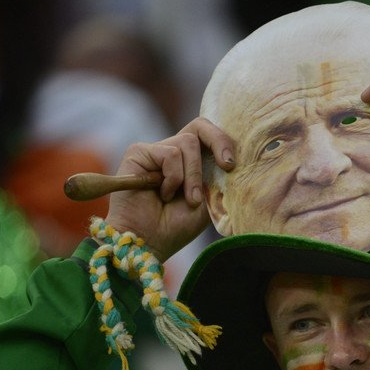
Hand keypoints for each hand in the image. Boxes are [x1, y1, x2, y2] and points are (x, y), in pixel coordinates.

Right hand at [105, 118, 235, 260]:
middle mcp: (173, 152)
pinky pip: (171, 154)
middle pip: (200, 126)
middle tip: (226, 165)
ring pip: (188, 143)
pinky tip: (163, 194)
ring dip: (193, 175)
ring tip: (185, 198)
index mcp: (191, 162)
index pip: (209, 136)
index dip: (224, 142)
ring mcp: (155, 151)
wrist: (148, 242)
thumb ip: (217, 176)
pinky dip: (173, 177)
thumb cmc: (176, 226)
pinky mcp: (139, 152)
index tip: (231, 165)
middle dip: (219, 142)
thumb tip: (231, 157)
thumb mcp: (207, 201)